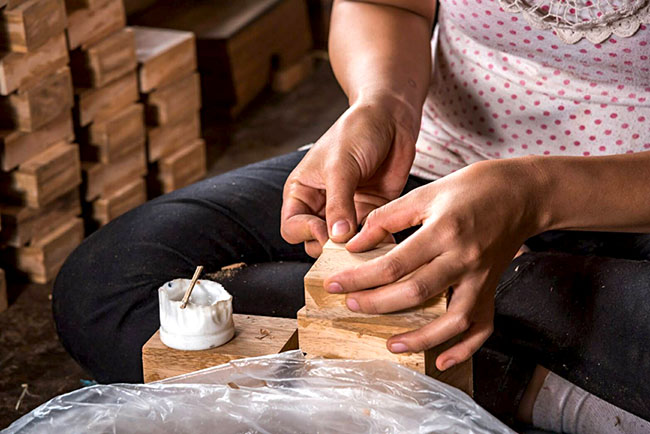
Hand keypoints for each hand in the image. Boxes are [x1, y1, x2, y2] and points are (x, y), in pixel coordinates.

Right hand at [281, 94, 418, 256]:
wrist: (391, 117)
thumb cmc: (357, 132)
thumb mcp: (341, 166)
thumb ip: (338, 203)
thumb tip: (336, 239)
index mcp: (302, 191)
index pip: (292, 227)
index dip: (307, 234)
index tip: (328, 234)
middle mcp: (321, 204)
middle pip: (315, 242)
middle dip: (330, 249)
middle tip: (349, 249)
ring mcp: (346, 210)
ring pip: (342, 245)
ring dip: (354, 250)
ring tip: (368, 251)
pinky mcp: (370, 211)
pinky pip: (367, 237)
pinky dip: (374, 244)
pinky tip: (385, 245)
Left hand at [324, 158, 542, 369]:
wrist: (521, 193)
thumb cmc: (471, 188)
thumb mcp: (425, 194)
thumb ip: (387, 218)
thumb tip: (355, 244)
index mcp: (443, 231)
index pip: (394, 263)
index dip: (360, 278)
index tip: (336, 284)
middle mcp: (464, 258)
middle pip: (416, 292)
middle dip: (378, 304)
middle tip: (351, 305)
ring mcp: (481, 277)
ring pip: (451, 319)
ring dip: (420, 338)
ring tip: (391, 344)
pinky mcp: (491, 288)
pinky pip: (482, 326)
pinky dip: (464, 348)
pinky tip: (442, 360)